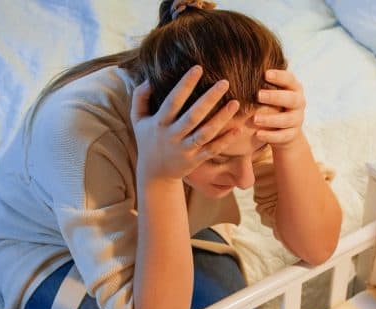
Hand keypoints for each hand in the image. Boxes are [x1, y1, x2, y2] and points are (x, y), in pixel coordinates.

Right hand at [131, 66, 240, 183]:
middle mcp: (173, 136)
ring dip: (221, 118)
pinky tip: (238, 128)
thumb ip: (140, 97)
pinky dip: (225, 141)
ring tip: (235, 102)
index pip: (173, 101)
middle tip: (224, 82)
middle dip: (209, 99)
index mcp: (159, 123)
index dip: (185, 85)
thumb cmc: (148, 139)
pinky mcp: (195, 160)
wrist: (154, 173)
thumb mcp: (138, 119)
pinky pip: (212, 150)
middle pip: (193, 116)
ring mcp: (185, 149)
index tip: (198, 68)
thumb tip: (149, 79)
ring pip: (205, 133)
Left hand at [254, 68, 305, 149]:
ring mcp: (297, 120)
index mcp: (294, 88)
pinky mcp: (292, 135)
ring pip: (287, 120)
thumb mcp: (271, 92)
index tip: (265, 74)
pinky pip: (283, 136)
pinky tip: (257, 134)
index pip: (290, 79)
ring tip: (255, 119)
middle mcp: (299, 102)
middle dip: (275, 97)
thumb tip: (240, 68)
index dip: (279, 76)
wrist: (285, 129)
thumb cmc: (272, 104)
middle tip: (258, 95)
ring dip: (270, 119)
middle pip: (291, 99)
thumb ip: (263, 83)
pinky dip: (270, 136)